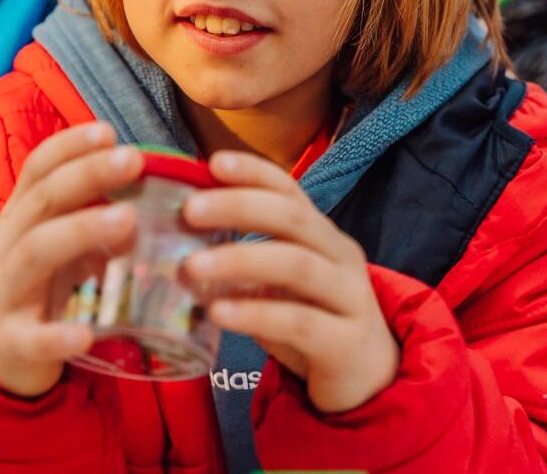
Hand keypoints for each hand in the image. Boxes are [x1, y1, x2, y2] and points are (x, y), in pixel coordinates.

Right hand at [0, 123, 142, 396]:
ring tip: (128, 220)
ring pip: (35, 254)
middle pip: (42, 202)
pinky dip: (58, 335)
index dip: (69, 146)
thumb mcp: (61, 246)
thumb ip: (97, 218)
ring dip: (81, 231)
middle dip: (87, 175)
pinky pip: (31, 337)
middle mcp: (6, 247)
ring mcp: (4, 294)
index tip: (109, 131)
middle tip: (134, 160)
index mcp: (19, 219)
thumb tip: (159, 191)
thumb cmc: (41, 290)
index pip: (36, 170)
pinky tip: (87, 333)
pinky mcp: (11, 342)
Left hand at [181, 151, 398, 412]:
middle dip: (239, 207)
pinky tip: (219, 313)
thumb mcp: (282, 283)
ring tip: (192, 266)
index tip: (213, 162)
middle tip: (189, 210)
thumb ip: (245, 259)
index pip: (290, 191)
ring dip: (240, 259)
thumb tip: (176, 239)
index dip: (254, 172)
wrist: (370, 383)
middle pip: (292, 218)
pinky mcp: (348, 343)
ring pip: (295, 265)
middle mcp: (341, 257)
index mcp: (322, 236)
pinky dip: (256, 313)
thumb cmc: (314, 322)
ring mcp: (350, 298)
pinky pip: (299, 321)